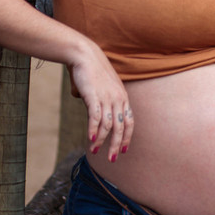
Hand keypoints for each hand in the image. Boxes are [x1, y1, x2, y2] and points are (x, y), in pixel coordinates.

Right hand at [69, 41, 133, 161]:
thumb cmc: (91, 71)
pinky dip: (94, 130)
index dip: (127, 136)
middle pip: (121, 126)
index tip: (123, 150)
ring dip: (102, 141)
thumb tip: (90, 110)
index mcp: (122, 97)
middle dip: (116, 144)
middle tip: (113, 159)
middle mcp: (118, 99)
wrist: (85, 55)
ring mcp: (107, 97)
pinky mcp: (94, 96)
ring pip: (108, 125)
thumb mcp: (101, 89)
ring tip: (95, 151)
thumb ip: (99, 102)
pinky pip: (96, 117)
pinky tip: (91, 140)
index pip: (129, 121)